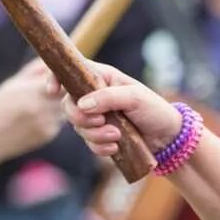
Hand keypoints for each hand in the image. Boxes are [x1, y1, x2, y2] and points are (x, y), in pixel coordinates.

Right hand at [0, 59, 65, 160]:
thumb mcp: (14, 83)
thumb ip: (37, 71)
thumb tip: (58, 58)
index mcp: (34, 91)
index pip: (64, 78)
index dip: (65, 76)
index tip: (58, 76)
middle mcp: (44, 108)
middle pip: (69, 92)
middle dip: (64, 87)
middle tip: (53, 85)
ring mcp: (48, 123)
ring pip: (65, 106)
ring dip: (57, 102)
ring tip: (35, 103)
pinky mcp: (48, 134)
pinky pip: (58, 120)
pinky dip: (51, 116)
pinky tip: (32, 118)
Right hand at [56, 62, 183, 158]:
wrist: (168, 137)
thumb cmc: (155, 110)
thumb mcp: (135, 98)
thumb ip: (108, 97)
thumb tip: (82, 104)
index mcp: (102, 78)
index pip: (72, 71)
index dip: (56, 78)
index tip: (52, 91)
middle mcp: (95, 95)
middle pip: (68, 105)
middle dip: (81, 118)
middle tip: (101, 122)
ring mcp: (97, 116)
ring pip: (78, 126)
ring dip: (94, 135)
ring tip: (117, 137)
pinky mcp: (101, 134)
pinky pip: (88, 142)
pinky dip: (99, 147)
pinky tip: (115, 148)